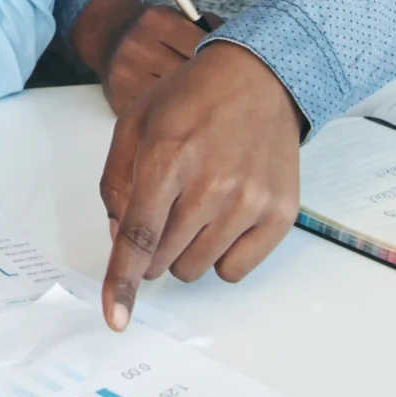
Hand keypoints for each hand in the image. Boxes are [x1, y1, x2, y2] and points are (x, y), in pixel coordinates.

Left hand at [97, 41, 301, 331]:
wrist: (260, 78)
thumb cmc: (192, 99)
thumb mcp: (134, 125)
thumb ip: (116, 184)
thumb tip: (119, 240)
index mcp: (166, 158)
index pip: (138, 236)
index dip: (122, 282)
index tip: (115, 318)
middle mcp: (210, 185)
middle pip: (163, 259)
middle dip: (151, 246)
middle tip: (164, 209)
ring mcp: (249, 202)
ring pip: (195, 269)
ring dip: (184, 251)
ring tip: (196, 206)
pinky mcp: (279, 215)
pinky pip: (234, 270)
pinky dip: (221, 255)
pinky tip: (224, 217)